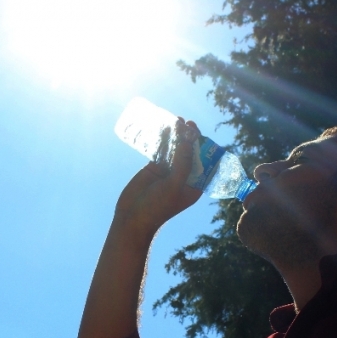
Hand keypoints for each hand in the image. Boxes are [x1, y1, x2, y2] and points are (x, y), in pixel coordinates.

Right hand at [113, 119, 201, 239]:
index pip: (204, 162)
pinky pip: (162, 150)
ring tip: (177, 120)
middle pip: (190, 152)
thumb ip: (183, 164)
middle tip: (188, 123)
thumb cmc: (157, 207)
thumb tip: (190, 141)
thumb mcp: (173, 185)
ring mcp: (169, 171)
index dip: (203, 146)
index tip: (199, 133)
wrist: (132, 217)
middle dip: (190, 137)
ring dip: (177, 135)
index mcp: (195, 185)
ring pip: (175, 149)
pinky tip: (164, 127)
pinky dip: (164, 139)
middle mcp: (184, 177)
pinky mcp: (155, 167)